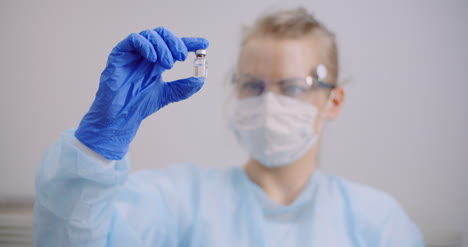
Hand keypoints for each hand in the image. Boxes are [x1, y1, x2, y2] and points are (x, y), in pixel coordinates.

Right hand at [75, 27, 208, 159]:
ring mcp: (132, 53)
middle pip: (163, 35)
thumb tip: (201, 79)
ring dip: (163, 46)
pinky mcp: (119, 54)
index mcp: (157, 62)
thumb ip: (184, 87)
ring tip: (168, 64)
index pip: (174, 46)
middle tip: (182, 56)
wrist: (120, 117)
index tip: (204, 44)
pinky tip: (153, 59)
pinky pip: (133, 39)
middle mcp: (145, 55)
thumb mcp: (167, 95)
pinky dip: (146, 45)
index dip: (190, 43)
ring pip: (150, 35)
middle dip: (175, 43)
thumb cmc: (139, 105)